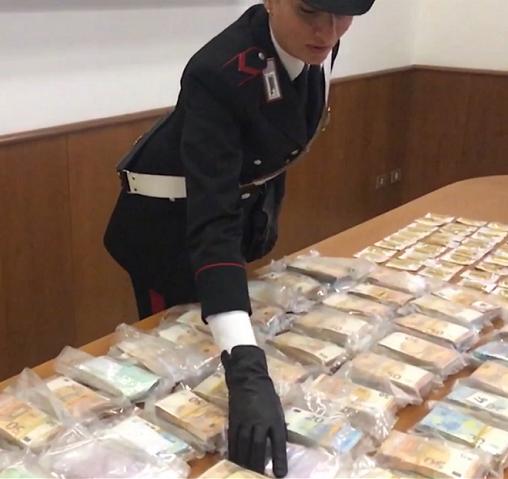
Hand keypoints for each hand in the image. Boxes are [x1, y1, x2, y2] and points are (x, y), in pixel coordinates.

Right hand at [222, 345, 287, 476]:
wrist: (248, 378)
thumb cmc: (266, 395)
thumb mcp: (277, 409)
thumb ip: (278, 426)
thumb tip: (280, 444)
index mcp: (274, 418)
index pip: (278, 441)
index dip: (280, 459)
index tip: (281, 474)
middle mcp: (260, 420)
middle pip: (258, 446)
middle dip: (258, 464)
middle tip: (258, 477)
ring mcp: (245, 420)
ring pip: (244, 444)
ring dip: (244, 461)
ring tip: (244, 472)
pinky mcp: (234, 419)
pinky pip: (233, 438)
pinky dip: (233, 451)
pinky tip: (233, 460)